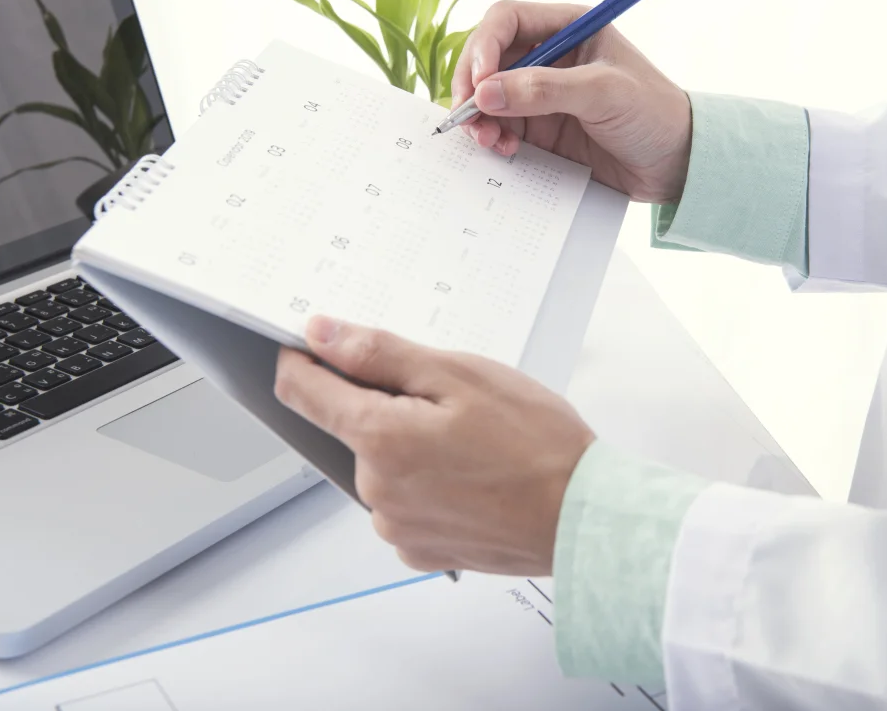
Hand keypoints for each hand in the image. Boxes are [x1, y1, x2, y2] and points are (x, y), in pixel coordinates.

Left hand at [273, 315, 595, 576]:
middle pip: (354, 429)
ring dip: (412, 449)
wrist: (583, 517)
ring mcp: (397, 527)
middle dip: (390, 407)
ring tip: (476, 446)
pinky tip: (475, 479)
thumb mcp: (461, 374)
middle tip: (453, 402)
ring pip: (383, 468)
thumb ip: (380, 355)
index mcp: (379, 439)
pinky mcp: (421, 551)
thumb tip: (321, 335)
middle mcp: (375, 491)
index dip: (306, 361)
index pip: (303, 393)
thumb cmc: (536, 444)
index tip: (319, 346)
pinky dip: (429, 487)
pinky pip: (406, 505)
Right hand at [451, 0, 692, 202]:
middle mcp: (550, 57)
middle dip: (472, 85)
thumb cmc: (655, 114)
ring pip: (489, 97)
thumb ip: (545, 90)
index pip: (507, 21)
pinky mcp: (542, 130)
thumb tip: (488, 93)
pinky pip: (501, 128)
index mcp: (569, 28)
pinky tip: (503, 150)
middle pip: (488, 59)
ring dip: (479, 117)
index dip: (484, 47)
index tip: (480, 83)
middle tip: (467, 116)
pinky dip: (493, 138)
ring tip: (487, 140)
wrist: (678, 165)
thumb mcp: (604, 93)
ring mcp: (542, 95)